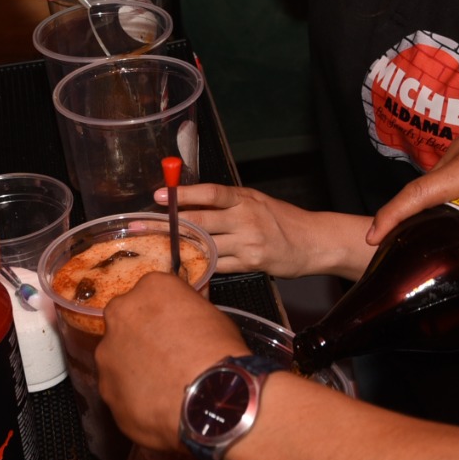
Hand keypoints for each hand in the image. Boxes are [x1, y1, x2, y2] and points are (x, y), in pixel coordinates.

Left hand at [99, 274, 243, 448]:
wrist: (207, 400)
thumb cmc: (217, 356)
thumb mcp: (214, 317)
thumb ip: (187, 313)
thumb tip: (186, 320)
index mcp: (151, 289)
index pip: (151, 294)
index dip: (163, 314)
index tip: (172, 326)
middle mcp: (121, 315)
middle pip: (125, 322)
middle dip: (140, 338)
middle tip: (165, 355)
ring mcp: (108, 353)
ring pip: (117, 358)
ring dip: (134, 368)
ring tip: (162, 384)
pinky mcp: (106, 388)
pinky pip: (117, 389)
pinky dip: (132, 396)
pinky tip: (156, 403)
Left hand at [160, 182, 362, 279]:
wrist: (314, 242)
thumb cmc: (283, 220)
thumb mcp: (256, 202)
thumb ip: (228, 203)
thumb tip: (192, 202)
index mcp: (244, 198)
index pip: (210, 192)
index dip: (184, 194)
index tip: (160, 196)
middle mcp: (245, 217)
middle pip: (201, 221)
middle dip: (170, 224)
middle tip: (144, 225)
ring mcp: (248, 241)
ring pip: (206, 245)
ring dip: (182, 248)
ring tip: (157, 248)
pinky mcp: (252, 262)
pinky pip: (219, 265)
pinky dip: (202, 266)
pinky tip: (186, 267)